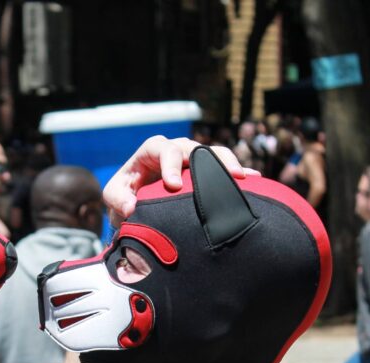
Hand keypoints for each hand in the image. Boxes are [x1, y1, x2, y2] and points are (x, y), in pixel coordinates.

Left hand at [103, 136, 257, 226]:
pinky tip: (255, 180)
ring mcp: (192, 161)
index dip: (169, 163)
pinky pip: (222, 169)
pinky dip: (237, 174)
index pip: (161, 148)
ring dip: (227, 164)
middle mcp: (174, 151)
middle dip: (208, 159)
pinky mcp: (204, 173)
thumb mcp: (114, 198)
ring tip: (241, 178)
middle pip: (193, 147)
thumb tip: (130, 208)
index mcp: (151, 152)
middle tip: (222, 175)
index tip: (173, 185)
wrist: (136, 206)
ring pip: (212, 154)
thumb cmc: (124, 198)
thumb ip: (117, 200)